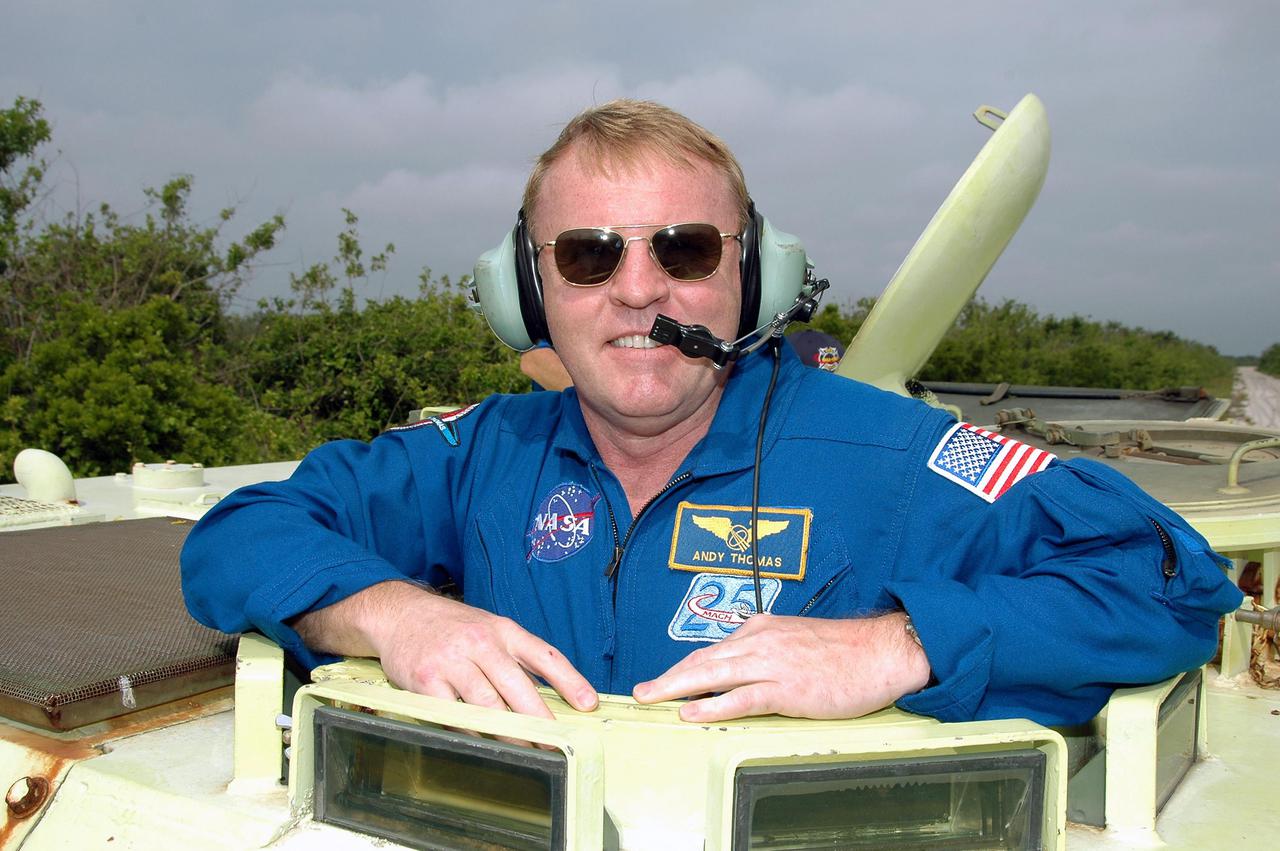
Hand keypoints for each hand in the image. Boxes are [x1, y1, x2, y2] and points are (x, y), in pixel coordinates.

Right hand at [297, 581, 597, 718]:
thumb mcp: (490, 630)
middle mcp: (481, 642)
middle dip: (540, 719)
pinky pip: (452, 713)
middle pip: (517, 686)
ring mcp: (453, 660)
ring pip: (487, 704)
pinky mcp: (426, 679)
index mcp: (504, 630)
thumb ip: (517, 659)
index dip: (570, 680)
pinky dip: (468, 731)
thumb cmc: (452, 628)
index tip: (588, 704)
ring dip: (509, 733)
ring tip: (527, 752)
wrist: (400, 613)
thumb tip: (552, 696)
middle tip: (557, 744)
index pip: (545, 654)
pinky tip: (481, 742)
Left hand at [631, 612, 930, 721]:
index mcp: (762, 630)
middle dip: (669, 676)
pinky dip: (713, 704)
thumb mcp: (797, 641)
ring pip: (713, 674)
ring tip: (652, 698)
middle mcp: (760, 642)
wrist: (880, 650)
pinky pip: (742, 697)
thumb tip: (744, 667)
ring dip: (677, 687)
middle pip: (703, 660)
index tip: (664, 678)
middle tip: (641, 691)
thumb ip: (769, 650)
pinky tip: (692, 711)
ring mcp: (772, 664)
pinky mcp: (787, 688)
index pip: (712, 650)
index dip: (684, 666)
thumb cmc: (845, 651)